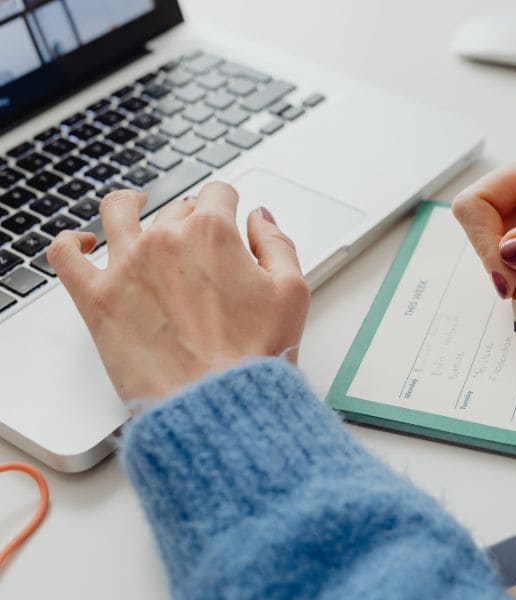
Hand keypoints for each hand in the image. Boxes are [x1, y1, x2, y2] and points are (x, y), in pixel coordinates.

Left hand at [47, 183, 309, 400]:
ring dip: (128, 204)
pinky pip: (65, 255)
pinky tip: (83, 244)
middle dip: (190, 220)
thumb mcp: (292, 292)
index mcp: (213, 232)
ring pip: (116, 212)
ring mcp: (126, 265)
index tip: (228, 217)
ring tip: (133, 207)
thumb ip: (277, 242)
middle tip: (201, 251)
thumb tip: (259, 217)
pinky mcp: (97, 299)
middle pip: (175, 208)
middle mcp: (166, 239)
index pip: (218, 193)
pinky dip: (71, 243)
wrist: (216, 404)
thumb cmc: (255, 355)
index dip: (227, 204)